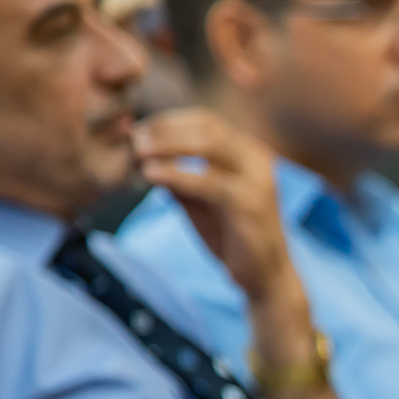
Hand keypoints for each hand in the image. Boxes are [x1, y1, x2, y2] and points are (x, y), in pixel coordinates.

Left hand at [133, 108, 292, 303]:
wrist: (265, 277)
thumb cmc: (232, 237)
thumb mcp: (200, 200)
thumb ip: (178, 177)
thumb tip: (141, 155)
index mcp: (248, 153)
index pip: (207, 121)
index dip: (170, 121)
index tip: (140, 130)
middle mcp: (257, 160)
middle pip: (209, 127)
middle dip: (167, 128)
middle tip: (134, 138)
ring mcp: (257, 180)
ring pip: (210, 146)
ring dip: (169, 144)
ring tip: (138, 152)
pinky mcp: (251, 204)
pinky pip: (209, 181)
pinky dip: (178, 174)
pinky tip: (151, 175)